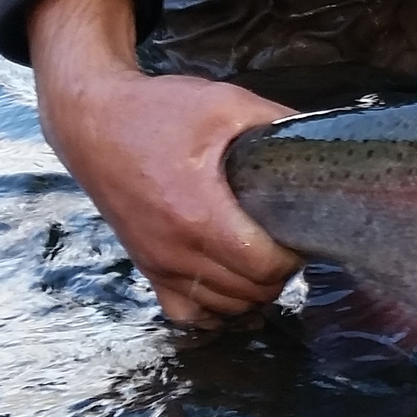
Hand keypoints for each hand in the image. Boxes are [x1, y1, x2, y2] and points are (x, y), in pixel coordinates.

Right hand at [27, 0, 299, 325]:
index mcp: (198, 214)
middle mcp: (175, 251)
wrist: (92, 123)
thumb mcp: (226, 103)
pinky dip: (214, 308)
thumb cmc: (157, 111)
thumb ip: (278, 121)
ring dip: (252, 291)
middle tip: (288, 240)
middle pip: (247, 292)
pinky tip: (231, 281)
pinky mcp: (146, 268)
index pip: (261, 267)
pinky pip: (186, 313)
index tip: (300, 232)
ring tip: (265, 257)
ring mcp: (157, 265)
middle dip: (278, 273)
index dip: (292, 256)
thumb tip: (323, 133)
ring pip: (221, 309)